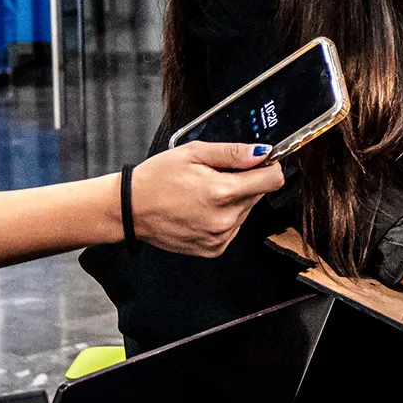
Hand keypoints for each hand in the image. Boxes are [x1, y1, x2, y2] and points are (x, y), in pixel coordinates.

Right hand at [128, 141, 284, 256]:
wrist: (130, 209)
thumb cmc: (157, 178)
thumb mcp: (194, 153)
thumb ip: (232, 153)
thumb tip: (262, 153)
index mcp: (222, 192)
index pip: (272, 180)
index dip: (268, 166)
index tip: (259, 162)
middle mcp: (225, 219)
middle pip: (259, 195)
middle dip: (245, 182)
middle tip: (216, 176)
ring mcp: (220, 237)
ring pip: (246, 211)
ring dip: (234, 200)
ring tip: (204, 193)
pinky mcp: (214, 249)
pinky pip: (233, 228)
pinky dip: (224, 217)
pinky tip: (201, 209)